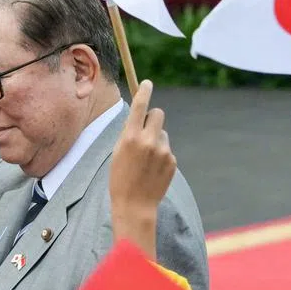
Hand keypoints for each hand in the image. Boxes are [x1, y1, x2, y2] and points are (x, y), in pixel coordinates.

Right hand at [109, 80, 174, 259]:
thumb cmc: (120, 179)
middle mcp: (149, 141)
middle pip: (158, 114)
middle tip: (145, 129)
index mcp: (130, 137)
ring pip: (162, 133)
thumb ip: (128, 135)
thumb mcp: (117, 153)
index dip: (144, 91)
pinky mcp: (172, 161)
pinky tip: (153, 171)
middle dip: (153, 117)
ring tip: (146, 160)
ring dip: (156, 140)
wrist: (135, 206)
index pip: (140, 106)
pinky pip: (167, 150)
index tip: (147, 83)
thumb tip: (139, 119)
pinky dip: (161, 156)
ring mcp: (163, 151)